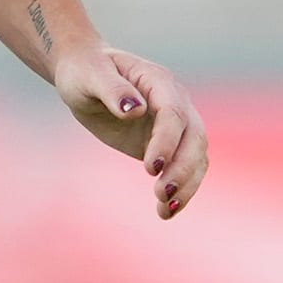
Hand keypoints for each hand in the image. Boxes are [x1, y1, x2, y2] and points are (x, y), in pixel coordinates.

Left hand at [52, 45, 208, 219]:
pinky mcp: (167, 144)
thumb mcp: (90, 76)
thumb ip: (112, 90)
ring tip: (165, 210)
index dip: (166, 141)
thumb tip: (135, 110)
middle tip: (161, 194)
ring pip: (197, 155)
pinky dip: (182, 190)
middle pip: (194, 137)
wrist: (85, 76)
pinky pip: (185, 167)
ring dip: (187, 184)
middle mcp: (175, 101)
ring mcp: (175, 124)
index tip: (150, 167)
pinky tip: (164, 211)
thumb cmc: (85, 71)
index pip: (173, 114)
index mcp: (158, 81)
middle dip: (183, 168)